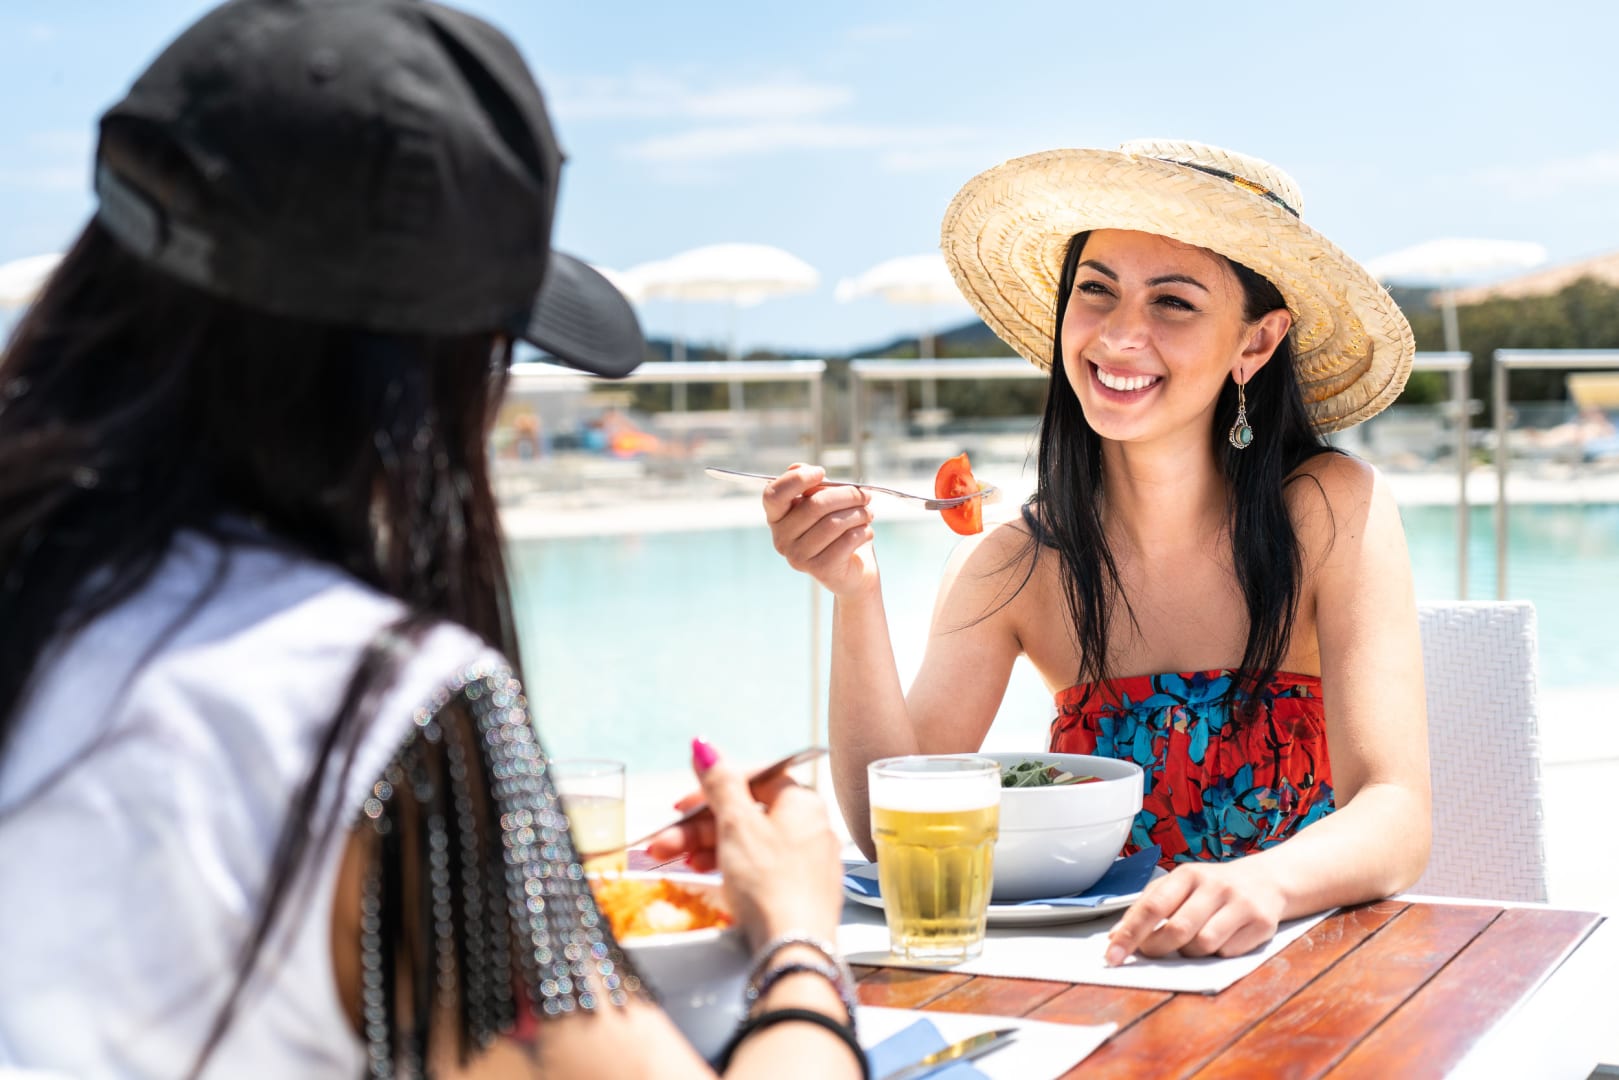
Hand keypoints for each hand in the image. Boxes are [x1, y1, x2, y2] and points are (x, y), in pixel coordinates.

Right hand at [645, 740, 843, 949]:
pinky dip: (729, 868)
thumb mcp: (736, 825)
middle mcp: (810, 827)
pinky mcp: (799, 893)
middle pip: (746, 814)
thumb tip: (704, 746)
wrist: (795, 949)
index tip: (681, 804)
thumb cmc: (769, 883)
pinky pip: (759, 869)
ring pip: (748, 843)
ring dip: (706, 848)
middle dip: (698, 827)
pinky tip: (704, 876)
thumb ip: (719, 783)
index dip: (713, 788)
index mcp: (803, 802)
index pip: (754, 778)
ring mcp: (807, 862)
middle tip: (662, 843)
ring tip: (671, 861)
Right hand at [763, 464, 877, 597]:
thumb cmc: (838, 532)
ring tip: (868, 513)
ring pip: (833, 523)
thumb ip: (813, 486)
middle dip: (847, 495)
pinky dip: (863, 531)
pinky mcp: (819, 570)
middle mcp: (781, 539)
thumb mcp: (826, 504)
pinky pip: (846, 541)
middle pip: (814, 505)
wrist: (853, 571)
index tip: (821, 471)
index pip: (773, 495)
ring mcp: (798, 557)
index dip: (796, 480)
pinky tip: (866, 531)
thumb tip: (798, 466)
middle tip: (866, 495)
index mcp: (777, 518)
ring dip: (859, 513)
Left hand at [1104, 859, 1285, 964]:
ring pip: (1203, 945)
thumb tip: (1116, 937)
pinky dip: (1217, 954)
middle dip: (1158, 948)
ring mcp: (1240, 904)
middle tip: (1152, 952)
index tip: (1112, 955)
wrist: (1267, 880)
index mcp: (1188, 874)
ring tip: (1193, 941)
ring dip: (1190, 953)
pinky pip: (1228, 953)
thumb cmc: (1212, 888)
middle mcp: (1215, 885)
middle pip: (1177, 930)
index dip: (1129, 933)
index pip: (1152, 906)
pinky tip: (1222, 939)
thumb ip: (1148, 907)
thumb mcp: (1180, 886)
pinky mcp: (1261, 924)